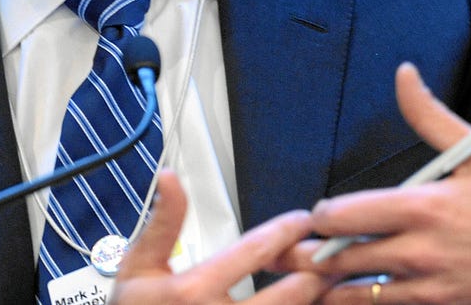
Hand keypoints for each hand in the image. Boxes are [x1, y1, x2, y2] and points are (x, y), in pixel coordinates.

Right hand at [110, 169, 336, 303]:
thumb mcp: (138, 266)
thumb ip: (162, 223)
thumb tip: (171, 178)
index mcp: (192, 290)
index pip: (252, 253)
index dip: (284, 233)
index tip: (303, 221)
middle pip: (287, 297)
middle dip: (315, 274)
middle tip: (332, 256)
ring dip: (312, 301)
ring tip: (327, 283)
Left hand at [280, 63, 470, 304]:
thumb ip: (431, 115)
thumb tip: (404, 74)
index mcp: (425, 207)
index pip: (345, 214)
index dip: (321, 216)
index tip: (317, 214)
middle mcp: (421, 250)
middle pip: (341, 256)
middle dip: (312, 251)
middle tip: (294, 247)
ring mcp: (429, 286)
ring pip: (356, 292)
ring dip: (329, 284)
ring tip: (307, 277)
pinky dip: (361, 303)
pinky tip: (347, 296)